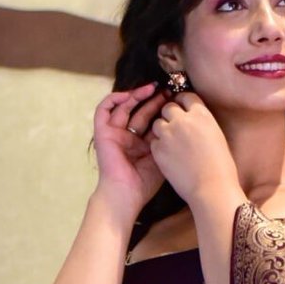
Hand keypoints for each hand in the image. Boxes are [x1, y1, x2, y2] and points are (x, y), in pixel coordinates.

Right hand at [92, 83, 169, 215]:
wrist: (126, 195)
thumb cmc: (144, 183)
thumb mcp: (161, 158)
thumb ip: (167, 141)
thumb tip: (182, 123)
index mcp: (142, 144)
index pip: (151, 121)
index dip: (162, 110)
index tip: (176, 102)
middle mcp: (128, 137)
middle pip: (139, 112)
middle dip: (153, 100)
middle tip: (167, 92)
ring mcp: (114, 134)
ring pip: (123, 107)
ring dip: (136, 95)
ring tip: (151, 89)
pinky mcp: (102, 132)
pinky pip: (104, 110)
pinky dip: (114, 99)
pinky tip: (128, 95)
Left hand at [145, 88, 238, 209]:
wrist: (212, 188)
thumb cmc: (221, 167)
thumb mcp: (217, 136)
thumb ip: (203, 124)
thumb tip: (195, 121)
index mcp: (202, 114)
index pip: (187, 97)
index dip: (183, 103)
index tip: (182, 109)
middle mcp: (183, 120)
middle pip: (169, 107)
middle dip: (170, 115)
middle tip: (175, 127)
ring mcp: (168, 134)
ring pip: (157, 123)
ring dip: (162, 130)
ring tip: (171, 143)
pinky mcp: (158, 149)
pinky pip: (154, 142)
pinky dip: (159, 147)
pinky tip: (168, 157)